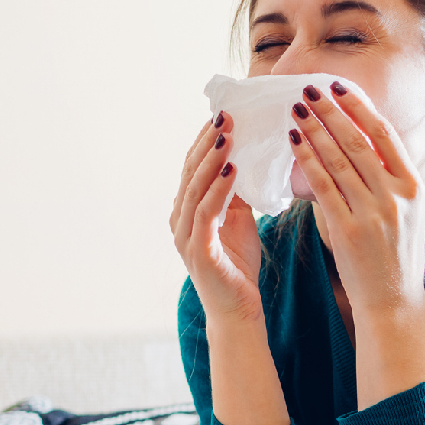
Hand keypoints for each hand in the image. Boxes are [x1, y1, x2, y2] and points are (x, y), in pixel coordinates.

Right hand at [170, 112, 260, 323]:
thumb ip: (236, 192)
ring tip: (228, 135)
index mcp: (187, 211)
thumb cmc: (239, 265)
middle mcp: (179, 220)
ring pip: (195, 188)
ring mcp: (185, 236)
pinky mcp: (197, 251)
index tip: (222, 115)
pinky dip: (218, 189)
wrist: (238, 310)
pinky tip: (231, 170)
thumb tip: (244, 158)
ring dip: (212, 159)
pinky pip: (205, 212)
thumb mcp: (240, 219)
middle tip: (225, 116)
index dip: (205, 141)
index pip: (193, 167)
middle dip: (207, 142)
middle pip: (190, 172)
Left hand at [289, 82, 424, 408]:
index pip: (385, 135)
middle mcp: (396, 196)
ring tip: (295, 109)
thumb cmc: (394, 255)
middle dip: (332, 111)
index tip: (339, 86)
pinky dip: (308, 161)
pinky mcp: (349, 231)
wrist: (393, 301)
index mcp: (413, 186)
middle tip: (309, 88)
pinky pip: (324, 188)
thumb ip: (388, 177)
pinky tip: (294, 143)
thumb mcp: (403, 211)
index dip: (360, 107)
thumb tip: (361, 139)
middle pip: (360, 141)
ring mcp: (374, 213)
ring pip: (340, 160)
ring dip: (315, 130)